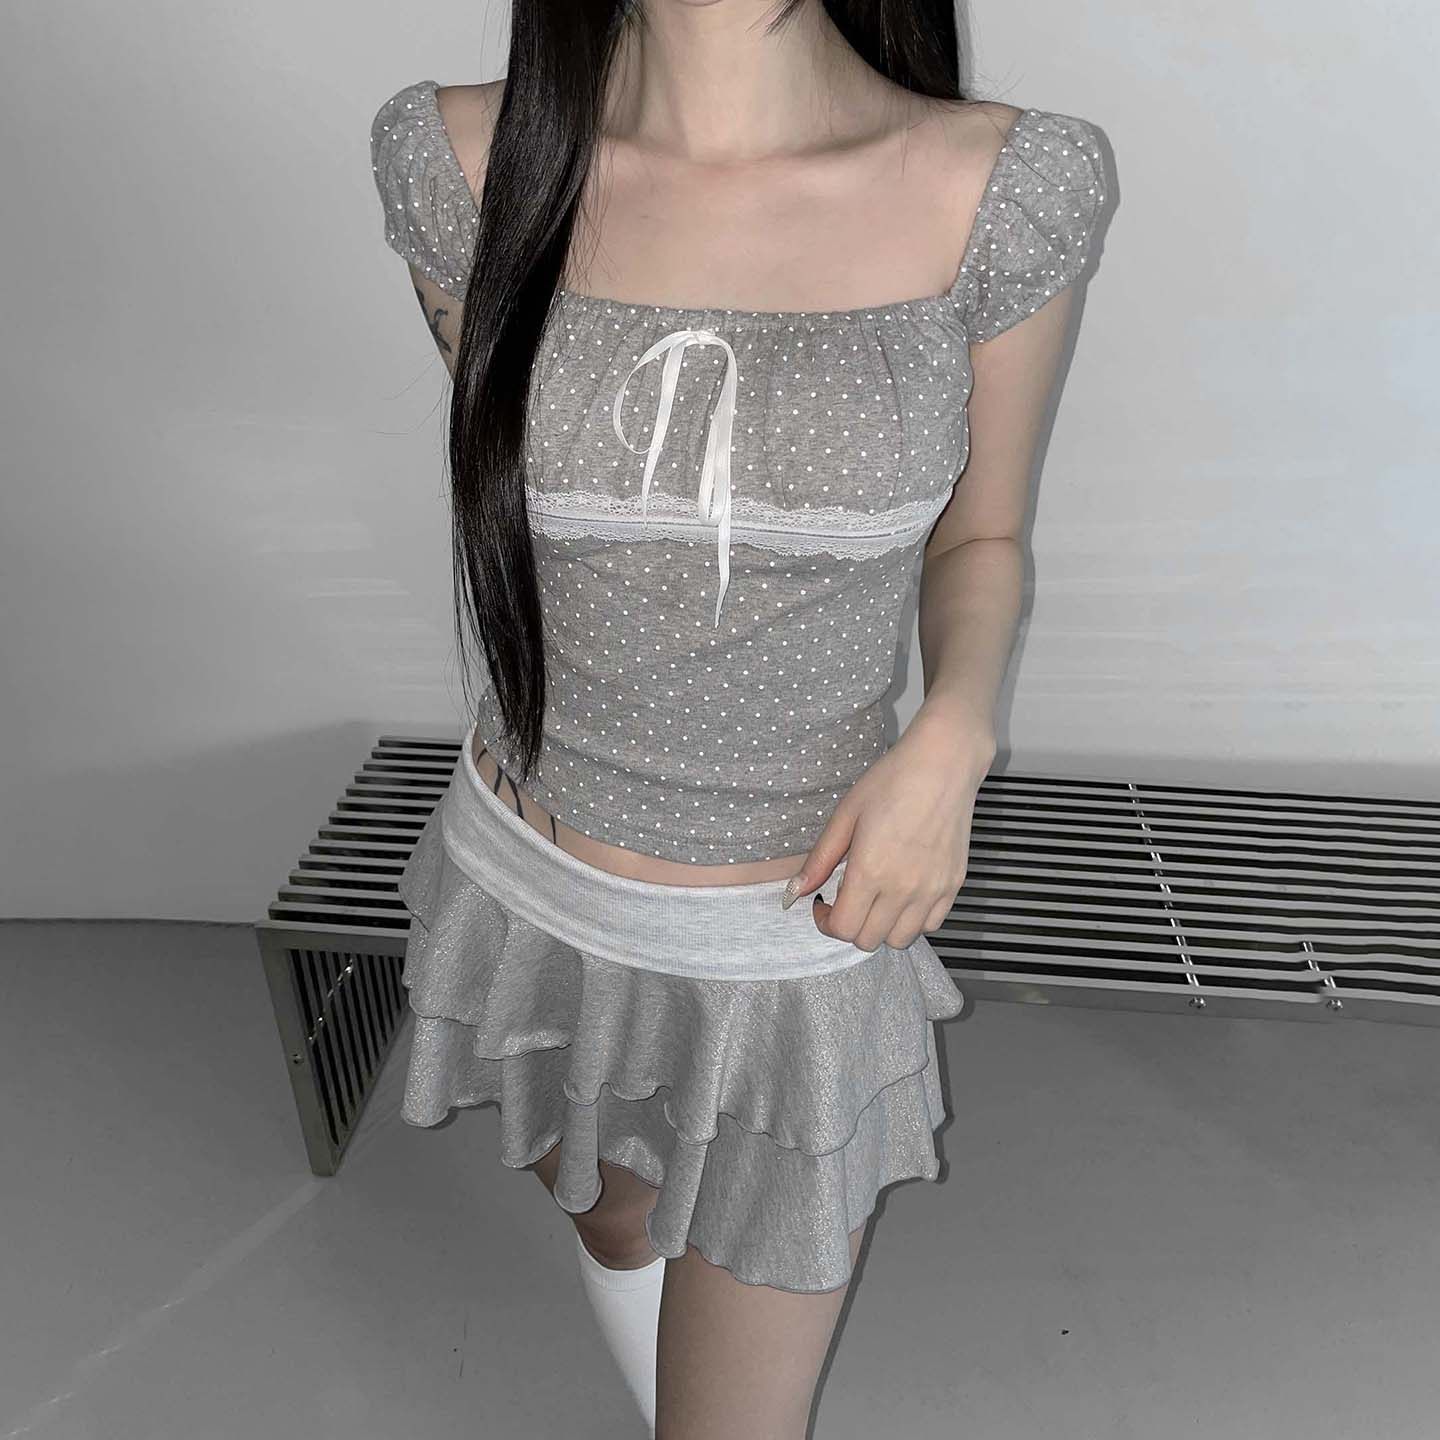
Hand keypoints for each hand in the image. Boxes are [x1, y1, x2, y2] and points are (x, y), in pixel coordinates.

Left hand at [782, 705, 993, 951]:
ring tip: (876, 899)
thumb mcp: (845, 816)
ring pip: (900, 939)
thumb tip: (794, 893)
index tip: (824, 903)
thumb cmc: (892, 782)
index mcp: (871, 871)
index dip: (825, 922)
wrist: (943, 764)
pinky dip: (913, 920)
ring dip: (881, 927)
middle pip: (868, 940)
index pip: (843, 928)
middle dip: (849, 926)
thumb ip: (819, 860)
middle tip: (846, 900)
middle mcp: (904, 888)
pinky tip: (903, 895)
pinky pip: (931, 925)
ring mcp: (932, 890)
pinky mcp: (954, 885)